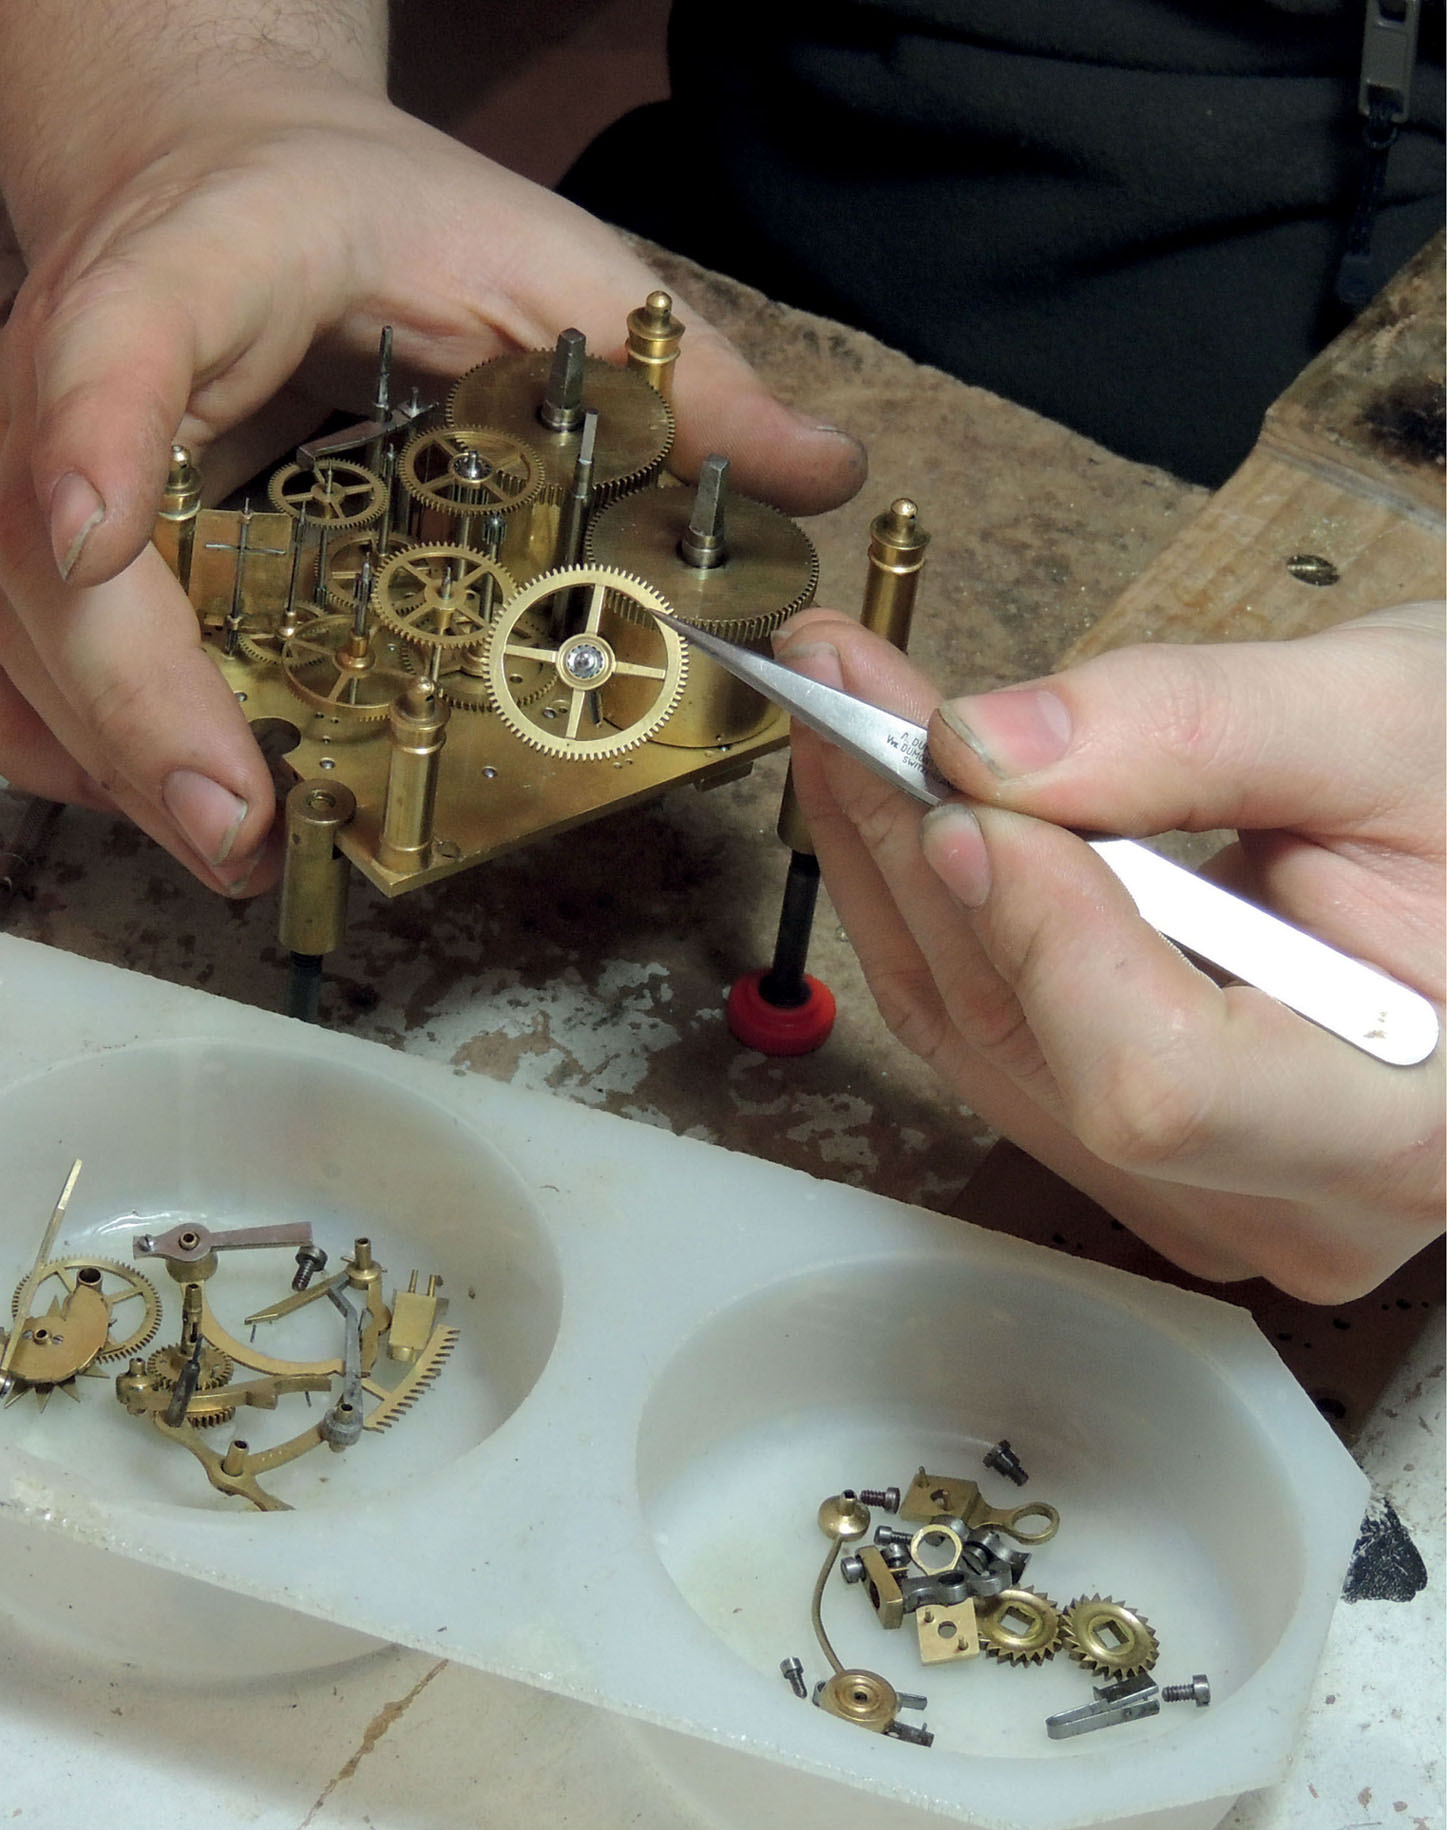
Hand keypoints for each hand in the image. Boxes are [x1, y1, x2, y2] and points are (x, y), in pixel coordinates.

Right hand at [0, 73, 864, 892]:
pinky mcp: (50, 510)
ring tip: (231, 845)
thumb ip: (677, 368)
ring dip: (109, 746)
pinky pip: (18, 641)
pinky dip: (66, 734)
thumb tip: (818, 471)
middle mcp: (91, 354)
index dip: (93, 429)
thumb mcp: (540, 255)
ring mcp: (51, 442)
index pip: (116, 332)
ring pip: (20, 611)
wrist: (212, 158)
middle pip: (47, 537)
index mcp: (209, 260)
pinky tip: (161, 800)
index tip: (103, 528)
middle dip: (131, 694)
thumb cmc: (367, 204)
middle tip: (236, 819)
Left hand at [777, 604, 1444, 1301]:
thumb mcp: (1391, 718)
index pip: (1162, 1078)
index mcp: (1398, 1125)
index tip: (960, 780)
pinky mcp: (1144, 1154)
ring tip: (848, 715)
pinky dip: (936, 913)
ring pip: (985, 1046)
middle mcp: (1288, 1203)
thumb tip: (983, 747)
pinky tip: (897, 803)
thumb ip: (1195, 729)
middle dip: (919, 848)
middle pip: (1038, 1053)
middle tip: (842, 687)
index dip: (1044, 935)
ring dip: (899, 869)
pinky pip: (993, 1041)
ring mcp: (1202, 1193)